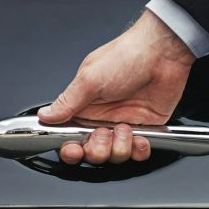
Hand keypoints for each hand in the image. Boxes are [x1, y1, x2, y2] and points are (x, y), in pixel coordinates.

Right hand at [38, 9, 195, 164]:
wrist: (163, 53)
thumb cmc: (127, 56)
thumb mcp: (90, 79)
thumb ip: (67, 102)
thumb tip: (45, 116)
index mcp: (84, 107)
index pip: (70, 137)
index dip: (71, 149)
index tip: (74, 149)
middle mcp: (102, 118)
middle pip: (92, 153)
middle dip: (97, 150)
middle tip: (103, 133)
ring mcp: (124, 125)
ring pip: (115, 156)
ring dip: (120, 146)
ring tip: (125, 127)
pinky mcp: (146, 128)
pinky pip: (139, 153)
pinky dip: (140, 149)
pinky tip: (140, 137)